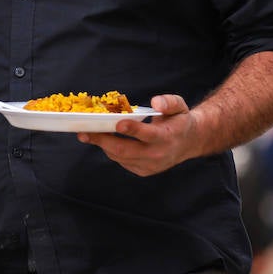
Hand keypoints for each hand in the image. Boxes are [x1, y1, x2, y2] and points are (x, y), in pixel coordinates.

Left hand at [77, 94, 202, 176]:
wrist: (188, 143)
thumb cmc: (179, 120)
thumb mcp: (180, 106)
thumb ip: (169, 102)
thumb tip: (155, 102)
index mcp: (167, 137)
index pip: (148, 135)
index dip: (132, 129)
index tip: (117, 124)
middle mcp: (158, 154)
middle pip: (126, 150)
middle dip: (103, 141)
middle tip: (84, 132)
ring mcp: (150, 165)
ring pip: (120, 157)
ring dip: (102, 145)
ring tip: (87, 134)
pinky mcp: (143, 171)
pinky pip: (122, 161)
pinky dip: (110, 150)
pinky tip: (103, 140)